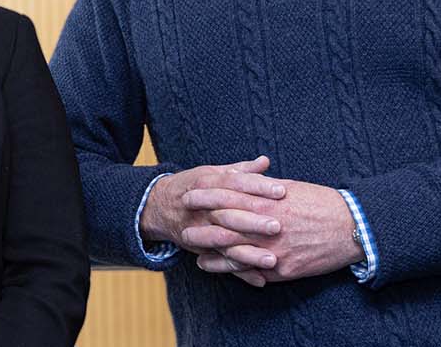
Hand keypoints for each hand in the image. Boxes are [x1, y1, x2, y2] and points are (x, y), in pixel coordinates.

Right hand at [140, 155, 285, 263]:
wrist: (159, 206)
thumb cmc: (193, 186)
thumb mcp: (212, 173)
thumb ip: (241, 170)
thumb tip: (265, 161)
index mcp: (206, 183)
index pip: (233, 183)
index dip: (257, 186)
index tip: (281, 191)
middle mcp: (200, 207)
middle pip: (228, 214)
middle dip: (253, 221)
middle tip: (278, 226)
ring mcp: (198, 230)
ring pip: (224, 242)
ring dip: (248, 253)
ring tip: (273, 259)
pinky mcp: (198, 248)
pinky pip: (219, 262)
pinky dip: (239, 272)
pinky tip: (260, 278)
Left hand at [187, 179, 362, 285]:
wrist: (353, 228)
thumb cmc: (322, 203)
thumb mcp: (291, 188)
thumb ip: (264, 187)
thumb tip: (245, 180)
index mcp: (268, 202)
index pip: (228, 197)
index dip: (206, 196)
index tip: (189, 195)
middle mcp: (268, 227)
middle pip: (226, 227)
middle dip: (201, 226)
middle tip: (182, 225)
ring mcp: (274, 251)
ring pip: (235, 254)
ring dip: (212, 254)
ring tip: (194, 252)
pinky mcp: (284, 269)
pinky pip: (253, 272)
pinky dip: (234, 271)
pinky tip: (220, 269)